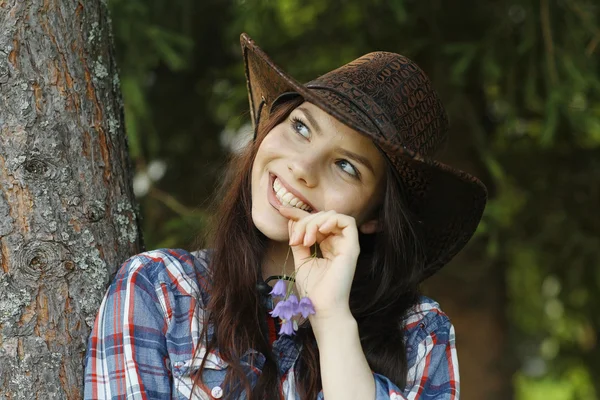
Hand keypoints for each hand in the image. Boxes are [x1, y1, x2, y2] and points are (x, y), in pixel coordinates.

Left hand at [278, 206, 359, 321]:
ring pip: (332, 216)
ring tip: (306, 240)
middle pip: (321, 217)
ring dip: (315, 223)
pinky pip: (347, 222)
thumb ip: (299, 239)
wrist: (322, 307)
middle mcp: (337, 243)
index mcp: (326, 246)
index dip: (298, 214)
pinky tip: (320, 230)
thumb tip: (292, 220)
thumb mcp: (301, 259)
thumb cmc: (313, 289)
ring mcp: (346, 245)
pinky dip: (331, 220)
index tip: (282, 210)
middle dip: (304, 222)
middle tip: (295, 240)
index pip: (314, 223)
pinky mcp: (352, 247)